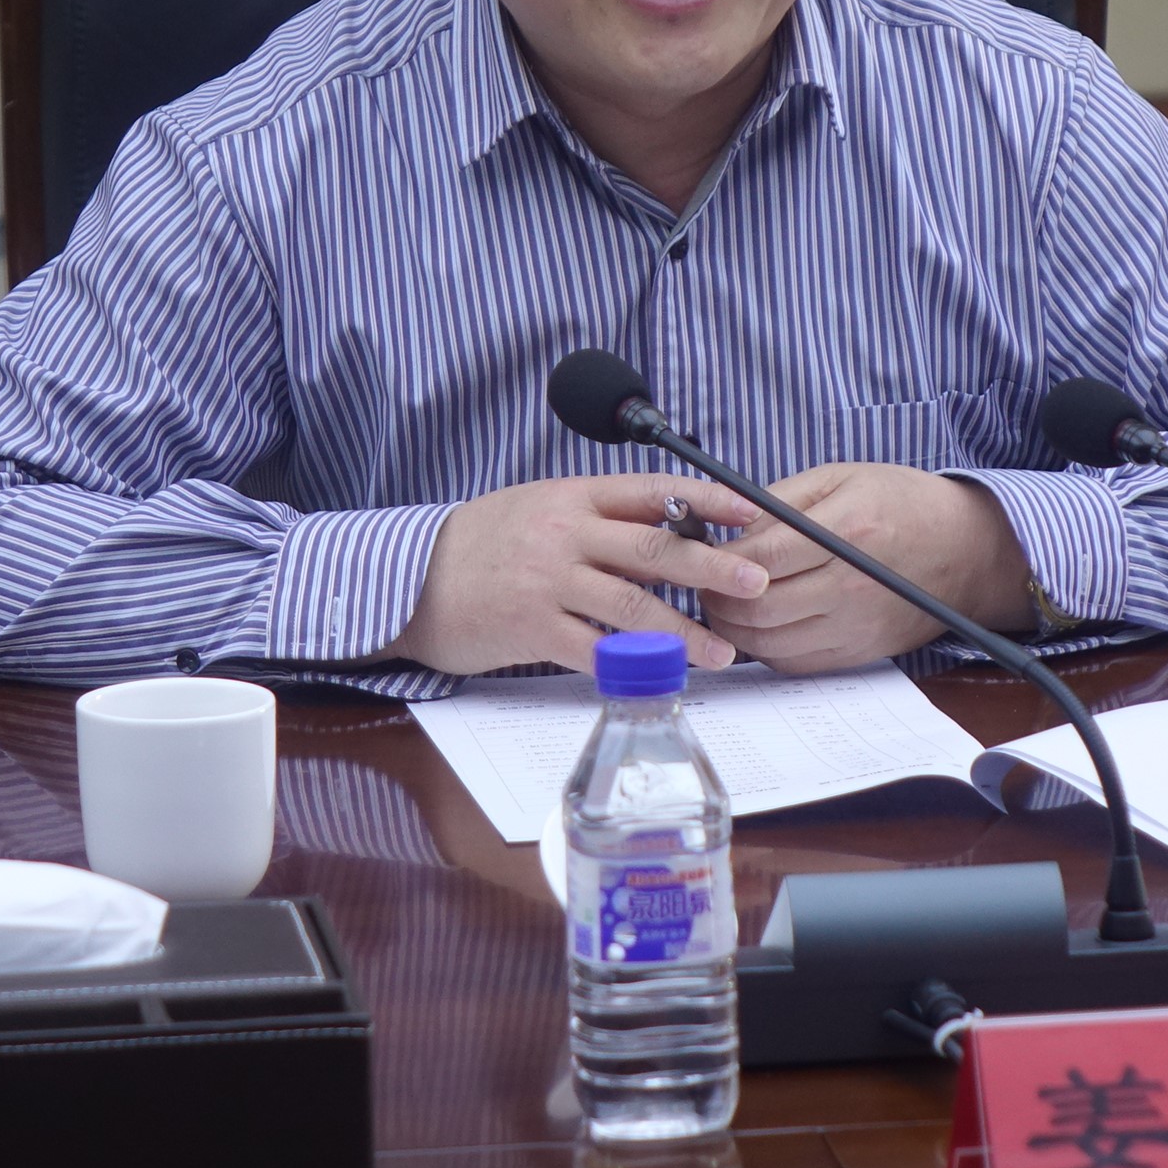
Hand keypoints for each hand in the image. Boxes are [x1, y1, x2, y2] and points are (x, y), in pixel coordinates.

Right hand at [388, 475, 766, 676]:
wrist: (411, 576)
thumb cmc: (486, 542)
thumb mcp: (543, 507)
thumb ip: (601, 516)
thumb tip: (674, 527)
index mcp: (573, 496)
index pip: (653, 490)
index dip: (707, 500)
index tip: (752, 511)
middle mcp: (564, 534)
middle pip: (652, 547)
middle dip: (711, 565)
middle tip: (757, 581)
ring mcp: (547, 581)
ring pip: (631, 606)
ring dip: (684, 631)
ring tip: (723, 652)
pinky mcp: (529, 628)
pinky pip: (592, 649)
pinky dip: (632, 664)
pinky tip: (662, 677)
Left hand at [700, 463, 1033, 673]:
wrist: (966, 550)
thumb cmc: (903, 504)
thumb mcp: (841, 477)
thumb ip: (780, 500)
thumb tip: (727, 528)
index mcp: (846, 531)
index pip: (761, 559)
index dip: (719, 560)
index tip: (702, 552)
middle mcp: (851, 585)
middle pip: (758, 608)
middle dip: (716, 598)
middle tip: (703, 583)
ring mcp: (856, 624)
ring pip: (770, 642)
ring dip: (735, 628)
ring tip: (724, 604)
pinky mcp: (860, 651)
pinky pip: (795, 663)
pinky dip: (765, 649)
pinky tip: (759, 626)